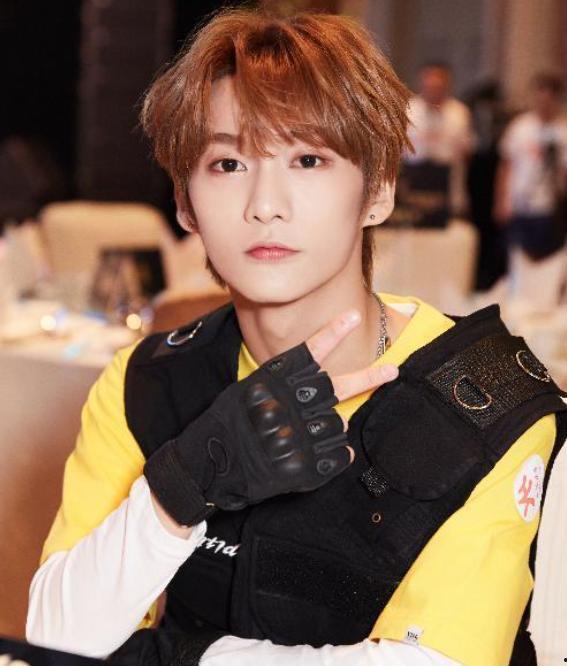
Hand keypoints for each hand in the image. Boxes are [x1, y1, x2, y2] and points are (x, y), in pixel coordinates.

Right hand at [145, 310, 398, 526]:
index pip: (309, 353)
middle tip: (393, 370)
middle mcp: (287, 405)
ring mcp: (297, 436)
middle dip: (370, 377)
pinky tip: (319, 455)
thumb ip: (283, 383)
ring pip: (338, 422)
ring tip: (308, 436)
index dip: (333, 332)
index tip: (354, 316)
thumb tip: (319, 378)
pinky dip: (336, 454)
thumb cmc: (227, 424)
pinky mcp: (304, 467)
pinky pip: (338, 454)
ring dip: (332, 427)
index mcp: (271, 383)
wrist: (209, 467)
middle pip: (339, 386)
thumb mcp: (248, 390)